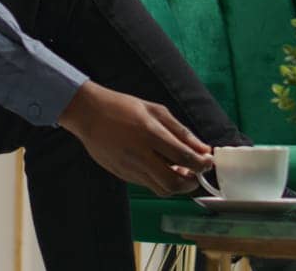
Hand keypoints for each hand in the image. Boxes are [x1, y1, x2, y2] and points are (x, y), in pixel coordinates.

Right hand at [56, 81, 213, 196]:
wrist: (87, 113)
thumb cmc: (122, 107)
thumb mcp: (155, 110)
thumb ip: (181, 131)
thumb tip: (203, 149)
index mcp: (149, 133)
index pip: (184, 157)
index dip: (201, 163)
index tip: (208, 161)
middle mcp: (139, 154)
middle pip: (173, 182)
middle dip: (191, 182)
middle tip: (196, 173)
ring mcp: (129, 168)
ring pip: (161, 189)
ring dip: (176, 184)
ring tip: (180, 171)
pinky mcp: (122, 175)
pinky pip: (147, 184)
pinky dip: (160, 180)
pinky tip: (161, 167)